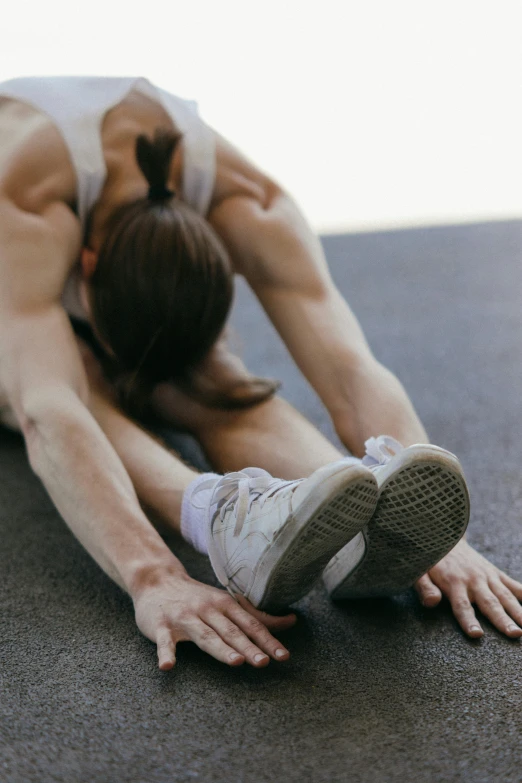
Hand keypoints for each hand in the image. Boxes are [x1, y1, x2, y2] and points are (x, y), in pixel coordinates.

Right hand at [133, 570, 296, 669]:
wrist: (156, 580)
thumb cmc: (197, 597)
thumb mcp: (227, 603)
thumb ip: (257, 617)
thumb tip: (291, 622)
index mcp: (225, 605)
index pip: (250, 625)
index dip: (268, 640)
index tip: (283, 656)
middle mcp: (207, 609)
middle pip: (230, 631)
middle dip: (248, 647)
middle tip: (264, 662)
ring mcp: (184, 617)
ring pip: (204, 635)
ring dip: (220, 648)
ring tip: (235, 662)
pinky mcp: (160, 626)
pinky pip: (164, 641)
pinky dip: (166, 653)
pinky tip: (168, 666)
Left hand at [415, 539, 521, 637]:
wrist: (445, 536)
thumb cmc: (430, 560)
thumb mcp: (420, 572)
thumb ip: (425, 587)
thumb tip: (431, 602)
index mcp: (454, 583)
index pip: (461, 606)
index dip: (468, 620)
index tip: (476, 634)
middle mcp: (474, 581)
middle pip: (489, 604)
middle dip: (502, 620)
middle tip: (514, 634)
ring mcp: (487, 577)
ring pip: (505, 596)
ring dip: (518, 611)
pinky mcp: (496, 574)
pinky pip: (513, 585)